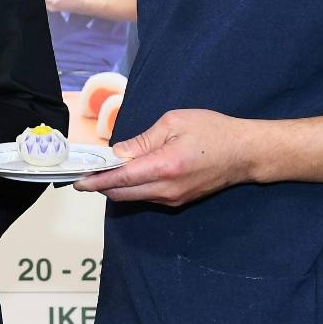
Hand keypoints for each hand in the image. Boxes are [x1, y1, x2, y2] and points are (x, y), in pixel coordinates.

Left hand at [72, 109, 256, 206]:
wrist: (245, 153)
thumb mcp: (174, 122)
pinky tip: (127, 173)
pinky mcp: (179, 201)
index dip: (96, 181)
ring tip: (103, 170)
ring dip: (116, 187)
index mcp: (165, 166)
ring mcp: (173, 199)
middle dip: (100, 186)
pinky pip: (147, 196)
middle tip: (84, 174)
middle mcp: (167, 189)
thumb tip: (117, 154)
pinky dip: (132, 188)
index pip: (121, 179)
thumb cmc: (212, 131)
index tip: (77, 181)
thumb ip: (142, 140)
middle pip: (122, 194)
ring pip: (134, 197)